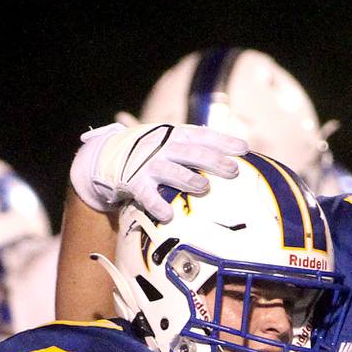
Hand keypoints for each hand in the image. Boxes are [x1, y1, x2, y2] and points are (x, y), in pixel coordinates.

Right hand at [69, 122, 246, 221]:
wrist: (107, 155)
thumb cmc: (152, 152)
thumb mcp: (171, 142)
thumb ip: (197, 148)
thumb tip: (235, 158)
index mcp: (175, 136)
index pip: (203, 136)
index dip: (223, 141)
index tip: (244, 150)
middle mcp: (163, 147)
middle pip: (191, 153)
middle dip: (213, 160)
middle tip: (233, 170)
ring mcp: (147, 165)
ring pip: (171, 171)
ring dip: (188, 179)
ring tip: (204, 187)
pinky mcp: (133, 182)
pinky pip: (146, 195)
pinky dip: (156, 204)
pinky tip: (167, 215)